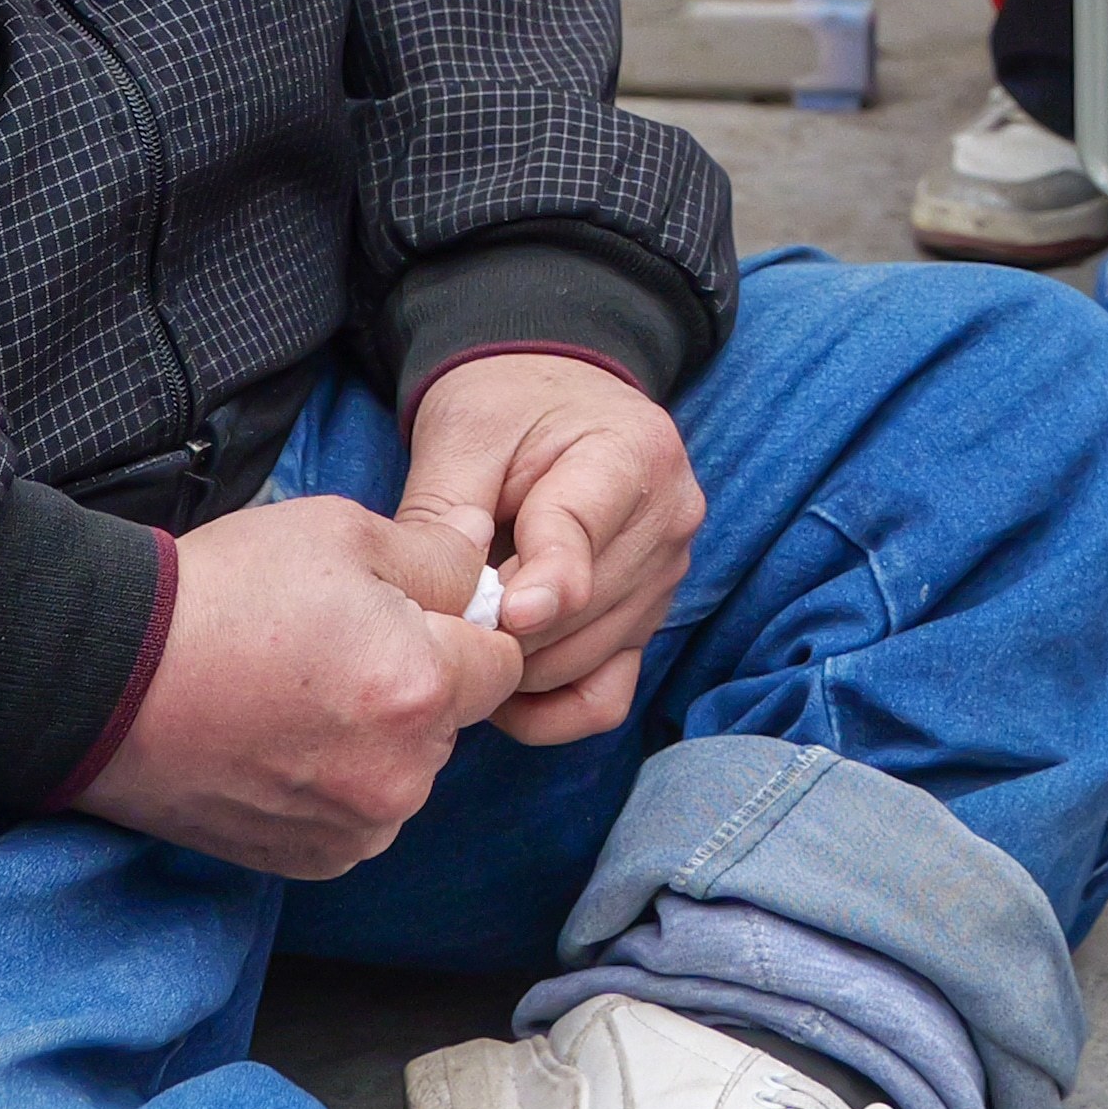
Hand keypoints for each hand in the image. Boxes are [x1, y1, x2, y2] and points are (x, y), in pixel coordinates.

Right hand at [66, 494, 521, 875]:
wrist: (104, 679)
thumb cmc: (223, 595)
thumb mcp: (341, 533)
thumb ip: (439, 553)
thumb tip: (485, 556)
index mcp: (422, 688)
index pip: (503, 660)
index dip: (464, 625)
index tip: (408, 610)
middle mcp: (400, 775)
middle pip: (454, 720)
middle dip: (420, 682)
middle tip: (336, 645)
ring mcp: (353, 829)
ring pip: (408, 770)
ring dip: (378, 738)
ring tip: (295, 693)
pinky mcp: (310, 861)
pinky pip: (358, 814)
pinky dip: (335, 783)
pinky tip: (277, 741)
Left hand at [391, 351, 704, 748]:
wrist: (553, 397)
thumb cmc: (504, 406)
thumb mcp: (464, 433)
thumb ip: (449, 512)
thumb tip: (440, 601)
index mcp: (633, 451)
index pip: (584, 532)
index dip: (545, 580)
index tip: (512, 615)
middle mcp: (669, 518)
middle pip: (582, 610)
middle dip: (503, 629)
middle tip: (438, 624)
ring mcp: (665, 577)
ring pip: (587, 660)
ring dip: (516, 668)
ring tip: (460, 641)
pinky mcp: (647, 623)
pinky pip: (606, 697)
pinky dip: (552, 711)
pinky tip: (500, 694)